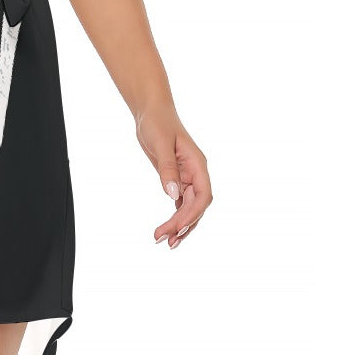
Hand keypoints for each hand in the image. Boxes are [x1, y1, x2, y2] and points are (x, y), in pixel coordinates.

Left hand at [135, 103, 211, 249]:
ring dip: (179, 225)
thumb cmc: (157, 122)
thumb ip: (167, 168)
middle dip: (182, 224)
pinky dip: (175, 217)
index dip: (194, 214)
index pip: (203, 196)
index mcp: (198, 165)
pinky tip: (167, 230)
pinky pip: (180, 204)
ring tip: (164, 242)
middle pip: (195, 206)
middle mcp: (196, 174)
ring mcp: (187, 178)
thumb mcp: (161, 143)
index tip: (179, 227)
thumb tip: (172, 195)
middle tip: (164, 240)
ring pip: (189, 208)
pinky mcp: (176, 179)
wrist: (151, 111)